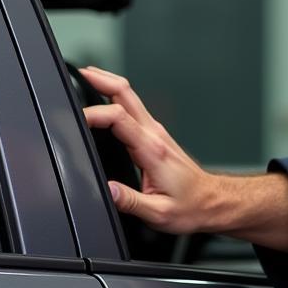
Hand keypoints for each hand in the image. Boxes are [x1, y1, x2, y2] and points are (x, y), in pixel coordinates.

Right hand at [79, 65, 216, 232]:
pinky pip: (134, 109)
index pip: (118, 118)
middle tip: (78, 74)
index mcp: (153, 151)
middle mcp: (156, 136)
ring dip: (108, 84)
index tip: (74, 119)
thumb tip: (106, 190)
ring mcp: (158, 133)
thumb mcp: (158, 213)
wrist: (213, 202)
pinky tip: (106, 100)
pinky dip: (116, 98)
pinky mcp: (158, 136)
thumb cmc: (191, 207)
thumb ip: (130, 202)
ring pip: (130, 97)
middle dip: (101, 80)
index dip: (93, 113)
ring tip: (86, 78)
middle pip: (126, 95)